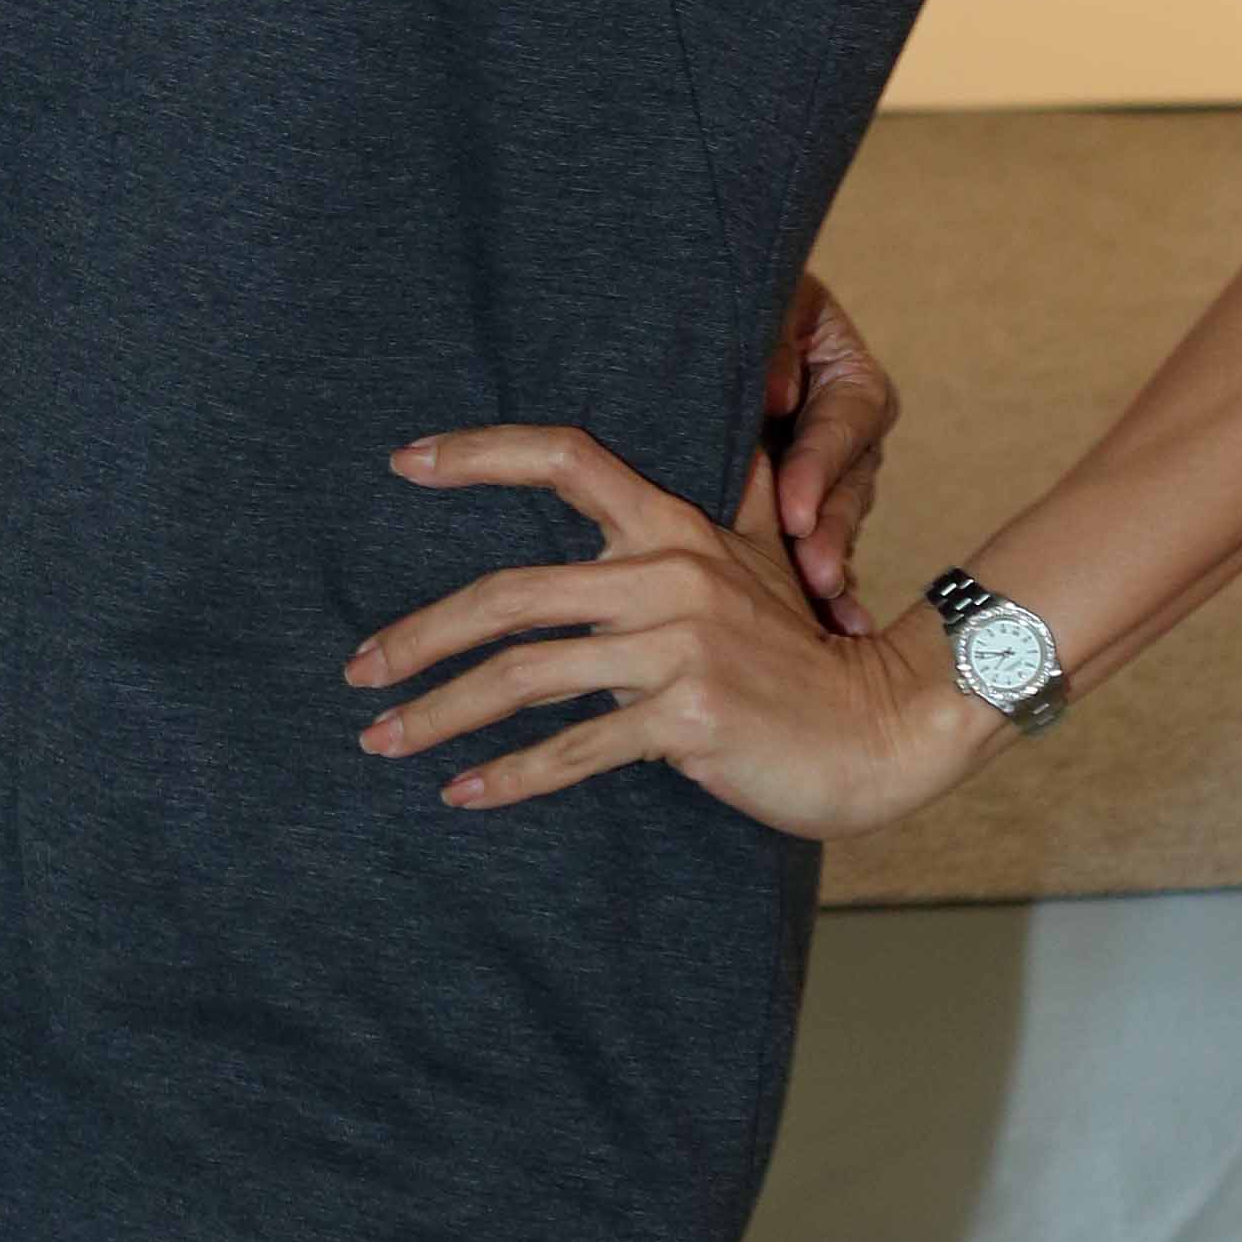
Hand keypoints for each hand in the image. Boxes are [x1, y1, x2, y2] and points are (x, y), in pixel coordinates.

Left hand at [344, 425, 982, 842]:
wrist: (884, 724)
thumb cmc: (805, 649)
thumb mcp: (759, 557)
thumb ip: (712, 505)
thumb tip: (690, 447)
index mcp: (672, 527)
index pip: (565, 458)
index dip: (479, 453)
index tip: (403, 461)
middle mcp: (666, 575)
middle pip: (507, 594)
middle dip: (418, 636)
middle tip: (357, 672)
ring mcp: (676, 647)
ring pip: (524, 677)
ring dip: (440, 714)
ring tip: (385, 741)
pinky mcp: (686, 717)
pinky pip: (575, 747)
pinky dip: (511, 776)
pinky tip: (464, 794)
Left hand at [757, 262, 895, 627]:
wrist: (691, 322)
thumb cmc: (724, 303)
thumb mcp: (766, 307)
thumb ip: (774, 343)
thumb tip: (778, 393)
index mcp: (845, 377)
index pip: (846, 421)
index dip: (820, 467)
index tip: (796, 510)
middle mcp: (844, 431)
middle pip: (849, 484)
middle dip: (829, 532)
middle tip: (816, 573)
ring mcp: (824, 476)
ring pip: (832, 522)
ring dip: (826, 563)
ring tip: (820, 602)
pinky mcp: (794, 510)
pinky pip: (809, 546)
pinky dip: (817, 588)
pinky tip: (828, 622)